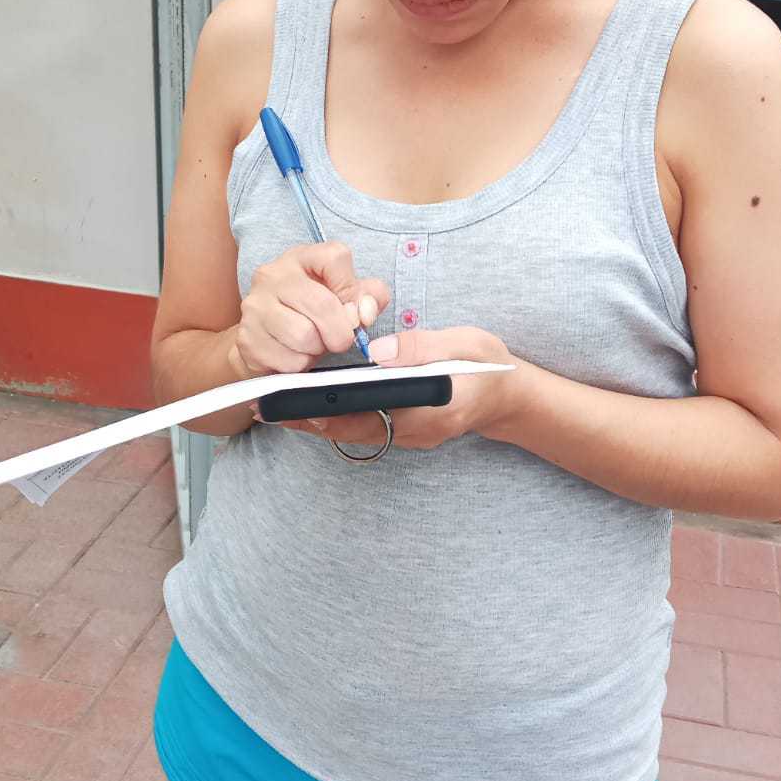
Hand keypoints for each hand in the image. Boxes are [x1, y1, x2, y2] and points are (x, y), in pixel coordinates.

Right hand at [230, 242, 389, 378]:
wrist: (267, 338)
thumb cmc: (310, 313)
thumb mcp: (344, 296)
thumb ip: (368, 297)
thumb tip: (366, 311)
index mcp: (300, 257)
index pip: (335, 257)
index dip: (352, 288)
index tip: (351, 306)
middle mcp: (272, 275)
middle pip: (322, 305)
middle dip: (340, 332)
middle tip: (338, 340)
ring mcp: (254, 306)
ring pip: (304, 336)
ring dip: (317, 349)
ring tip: (313, 344)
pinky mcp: (247, 339)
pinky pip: (288, 361)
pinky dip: (300, 365)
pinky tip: (295, 355)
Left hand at [273, 325, 516, 451]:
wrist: (510, 396)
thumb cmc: (488, 366)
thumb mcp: (465, 344)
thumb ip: (421, 347)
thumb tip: (375, 352)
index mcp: (430, 410)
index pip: (373, 415)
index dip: (333, 413)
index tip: (300, 407)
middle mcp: (416, 432)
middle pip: (355, 431)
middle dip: (313, 420)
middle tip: (271, 409)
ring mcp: (410, 437)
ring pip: (357, 433)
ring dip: (321, 421)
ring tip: (281, 407)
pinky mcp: (406, 433)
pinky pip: (366, 429)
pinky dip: (339, 419)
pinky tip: (315, 405)